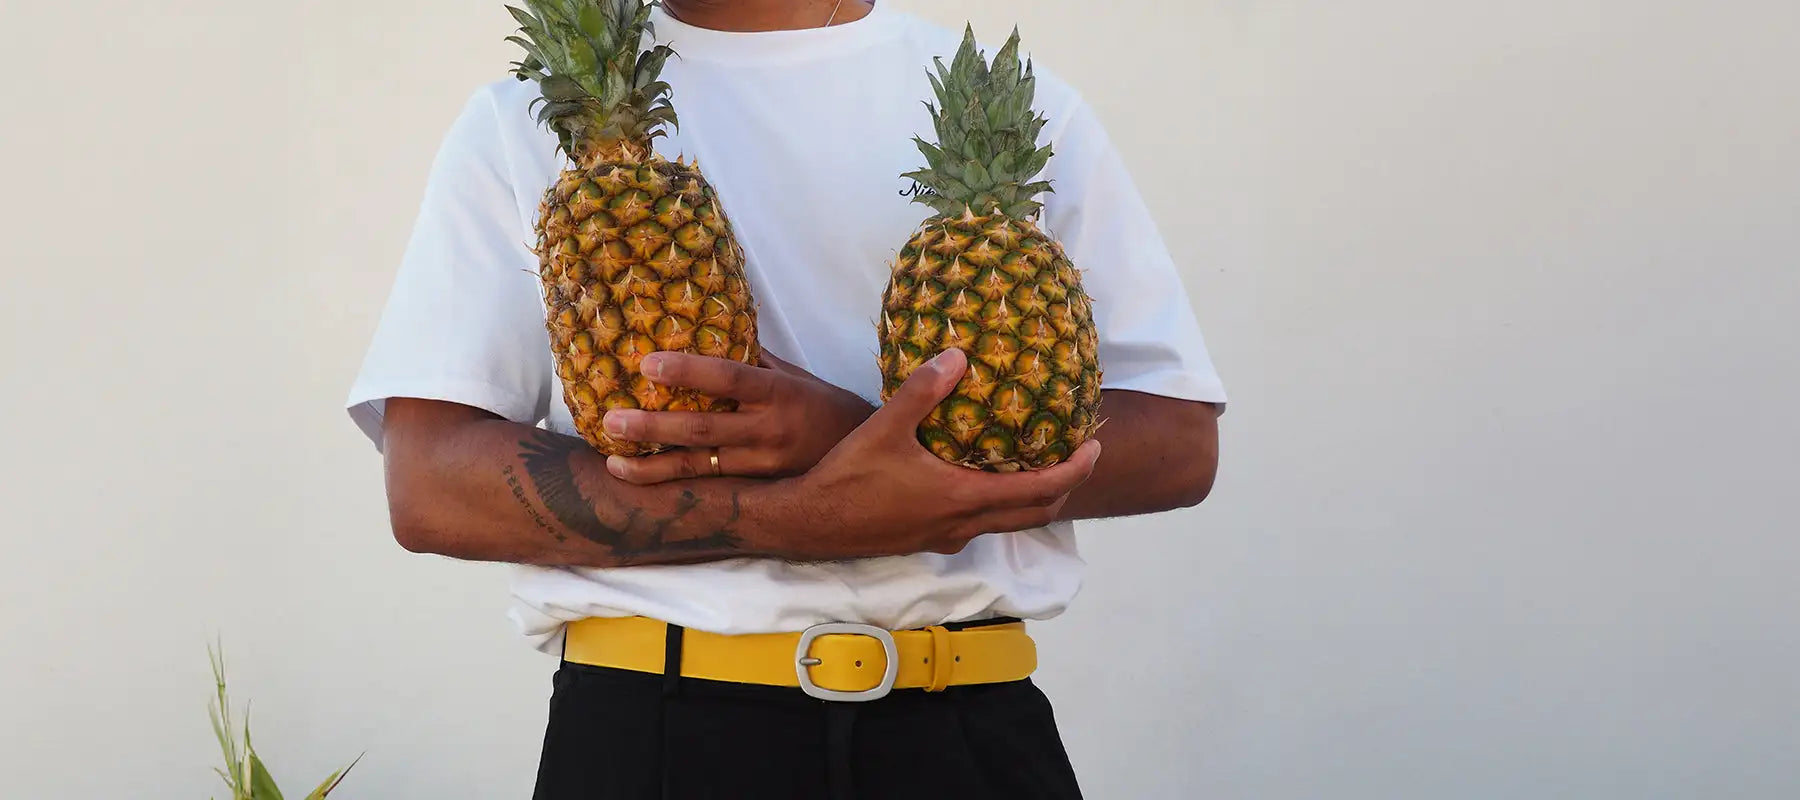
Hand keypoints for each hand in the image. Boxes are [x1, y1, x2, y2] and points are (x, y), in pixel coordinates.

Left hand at [601, 350, 874, 484]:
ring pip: (701, 466)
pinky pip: (711, 486)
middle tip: (611, 419)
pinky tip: (641, 480)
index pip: (729, 378)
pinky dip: (674, 483)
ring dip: (653, 465)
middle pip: (703, 428)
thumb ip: (753, 359)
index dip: (688, 371)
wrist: (865, 456)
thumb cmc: (822, 406)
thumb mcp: (794, 376)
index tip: (647, 363)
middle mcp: (771, 431)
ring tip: (614, 460)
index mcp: (779, 392)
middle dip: (654, 425)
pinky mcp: (761, 490)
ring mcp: (765, 465)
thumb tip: (709, 327)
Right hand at [768, 348, 1102, 559]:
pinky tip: (983, 477)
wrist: (811, 525)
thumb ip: (922, 391)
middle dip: (1065, 487)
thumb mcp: (884, 428)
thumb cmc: (847, 478)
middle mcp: (964, 524)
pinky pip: (981, 524)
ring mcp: (947, 536)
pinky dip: (1000, 503)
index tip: (1094, 447)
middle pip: (1036, 514)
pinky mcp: (929, 539)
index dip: (1075, 470)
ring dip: (1033, 498)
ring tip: (1039, 462)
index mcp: (963, 498)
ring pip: (1009, 522)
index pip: (1040, 490)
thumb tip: (957, 353)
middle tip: (1078, 455)